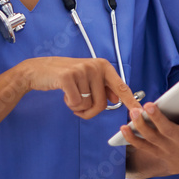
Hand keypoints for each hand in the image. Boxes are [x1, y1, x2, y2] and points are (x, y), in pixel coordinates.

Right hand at [21, 57, 140, 118]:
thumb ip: (103, 87)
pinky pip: (76, 103)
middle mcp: (95, 66)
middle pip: (102, 103)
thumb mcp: (87, 78)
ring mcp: (82, 70)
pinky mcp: (68, 77)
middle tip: (79, 106)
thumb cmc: (66, 76)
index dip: (131, 101)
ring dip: (78, 107)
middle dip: (90, 111)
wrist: (39, 70)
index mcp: (103, 66)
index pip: (121, 87)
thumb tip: (117, 98)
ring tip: (70, 94)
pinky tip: (64, 93)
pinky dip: (70, 104)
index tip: (139, 112)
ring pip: (88, 105)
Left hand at [120, 90, 178, 174]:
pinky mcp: (154, 150)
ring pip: (151, 137)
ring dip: (141, 125)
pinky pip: (141, 145)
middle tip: (149, 105)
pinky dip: (131, 137)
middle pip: (168, 130)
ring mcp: (166, 147)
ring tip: (133, 112)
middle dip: (157, 118)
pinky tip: (123, 127)